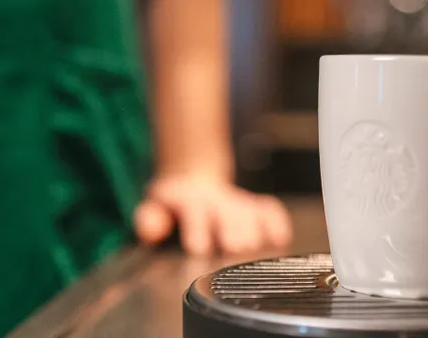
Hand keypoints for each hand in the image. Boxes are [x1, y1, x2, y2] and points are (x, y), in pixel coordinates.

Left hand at [134, 174, 292, 255]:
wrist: (194, 181)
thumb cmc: (173, 204)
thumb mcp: (153, 206)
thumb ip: (149, 218)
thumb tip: (152, 230)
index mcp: (190, 200)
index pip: (195, 210)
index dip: (197, 228)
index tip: (198, 246)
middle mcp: (218, 201)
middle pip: (229, 214)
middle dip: (231, 229)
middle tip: (234, 245)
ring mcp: (239, 203)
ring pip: (251, 213)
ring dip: (254, 229)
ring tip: (254, 246)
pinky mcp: (256, 206)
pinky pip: (271, 210)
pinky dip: (277, 222)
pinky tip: (279, 238)